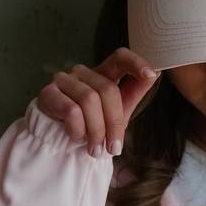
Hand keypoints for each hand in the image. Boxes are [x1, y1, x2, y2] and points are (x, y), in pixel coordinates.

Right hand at [36, 48, 160, 157]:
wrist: (61, 144)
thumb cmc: (92, 124)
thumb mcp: (118, 111)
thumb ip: (135, 92)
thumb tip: (157, 73)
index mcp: (103, 73)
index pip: (120, 57)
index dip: (136, 62)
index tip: (150, 75)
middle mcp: (83, 72)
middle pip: (108, 89)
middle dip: (114, 123)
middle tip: (113, 148)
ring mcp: (63, 80)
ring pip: (89, 100)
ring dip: (96, 130)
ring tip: (95, 149)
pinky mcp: (48, 94)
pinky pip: (71, 110)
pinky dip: (78, 129)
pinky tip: (77, 138)